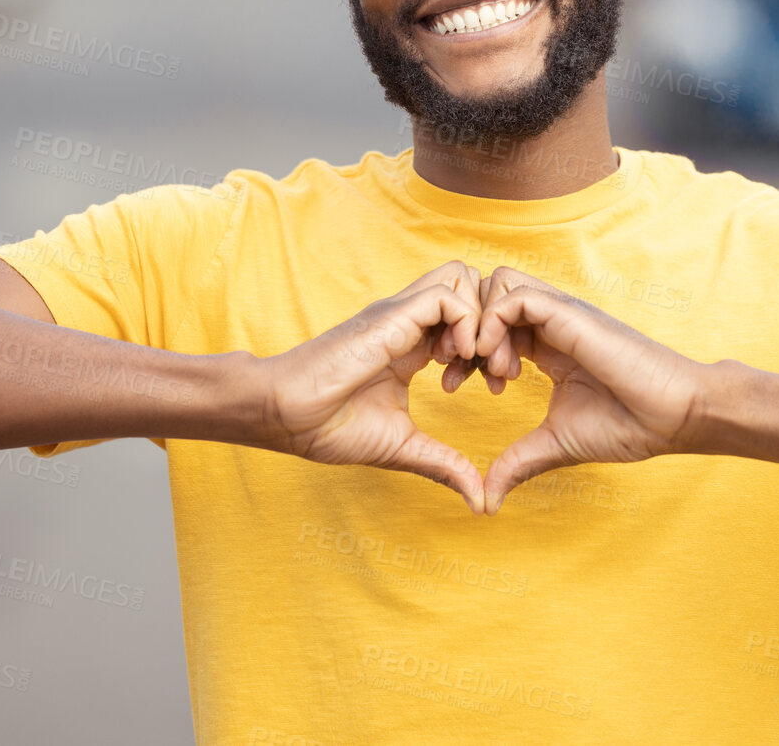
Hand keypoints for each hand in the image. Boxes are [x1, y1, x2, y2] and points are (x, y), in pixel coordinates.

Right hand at [260, 262, 491, 512]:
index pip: (467, 318)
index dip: (490, 348)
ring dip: (482, 320)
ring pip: (463, 278)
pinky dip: (465, 323)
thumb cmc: (327, 427)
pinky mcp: (391, 316)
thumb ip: (443, 464)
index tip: (490, 387)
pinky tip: (453, 361)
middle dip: (495, 324)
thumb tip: (479, 500)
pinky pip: (448, 294)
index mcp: (411, 344)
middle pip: (471, 285)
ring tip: (471, 365)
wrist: (283, 415)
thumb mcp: (402, 446)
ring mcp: (400, 314)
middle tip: (492, 373)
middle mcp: (408, 321)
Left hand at [467, 267, 713, 513]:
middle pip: (487, 295)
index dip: (466, 350)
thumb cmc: (628, 426)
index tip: (460, 386)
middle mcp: (551, 322)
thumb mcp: (556, 444)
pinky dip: (494, 325)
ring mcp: (561, 314)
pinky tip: (502, 367)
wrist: (675, 417)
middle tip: (461, 376)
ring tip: (489, 372)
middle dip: (462, 331)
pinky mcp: (570, 314)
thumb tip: (485, 500)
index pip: (490, 323)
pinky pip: (514, 296)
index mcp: (548, 345)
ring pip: (497, 284)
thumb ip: (518, 462)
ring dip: (479, 326)